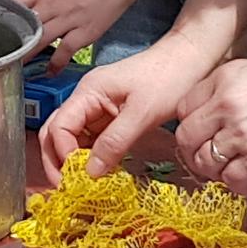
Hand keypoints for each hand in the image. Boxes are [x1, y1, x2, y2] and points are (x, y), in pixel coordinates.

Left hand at [19, 0, 153, 61]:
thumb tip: (25, 8)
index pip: (10, 7)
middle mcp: (50, 6)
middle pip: (21, 29)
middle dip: (9, 44)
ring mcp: (66, 20)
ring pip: (38, 43)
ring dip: (26, 57)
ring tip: (15, 69)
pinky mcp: (83, 33)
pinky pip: (63, 53)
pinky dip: (54, 65)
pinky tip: (50, 71)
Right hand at [41, 34, 222, 177]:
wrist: (190, 59)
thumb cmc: (169, 78)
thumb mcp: (142, 113)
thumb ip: (114, 142)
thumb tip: (90, 173)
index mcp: (88, 91)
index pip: (59, 126)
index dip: (62, 154)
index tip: (74, 178)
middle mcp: (87, 98)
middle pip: (56, 131)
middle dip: (57, 160)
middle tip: (67, 188)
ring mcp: (97, 108)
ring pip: (72, 138)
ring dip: (73, 161)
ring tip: (81, 186)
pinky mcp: (110, 116)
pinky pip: (91, 139)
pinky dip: (90, 157)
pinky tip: (97, 173)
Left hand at [175, 56, 246, 193]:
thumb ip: (225, 92)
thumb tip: (205, 121)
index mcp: (223, 78)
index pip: (183, 108)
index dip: (192, 126)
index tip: (204, 135)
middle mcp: (225, 103)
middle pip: (186, 138)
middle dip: (195, 153)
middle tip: (212, 159)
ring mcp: (240, 131)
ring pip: (204, 163)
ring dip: (216, 172)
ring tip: (236, 169)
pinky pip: (231, 180)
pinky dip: (240, 186)